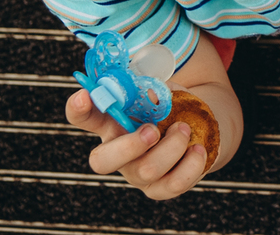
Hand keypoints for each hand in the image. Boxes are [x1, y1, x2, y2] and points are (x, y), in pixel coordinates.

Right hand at [66, 82, 209, 199]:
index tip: (83, 96)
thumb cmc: (174, 108)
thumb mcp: (162, 93)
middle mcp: (118, 152)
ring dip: (172, 146)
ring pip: (145, 171)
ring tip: (184, 128)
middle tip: (152, 130)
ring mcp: (138, 174)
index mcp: (112, 123)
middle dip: (128, 146)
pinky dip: (191, 164)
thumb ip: (151, 91)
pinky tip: (198, 148)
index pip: (84, 118)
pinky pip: (174, 184)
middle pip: (102, 161)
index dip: (78, 110)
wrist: (201, 128)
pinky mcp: (162, 188)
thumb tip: (149, 95)